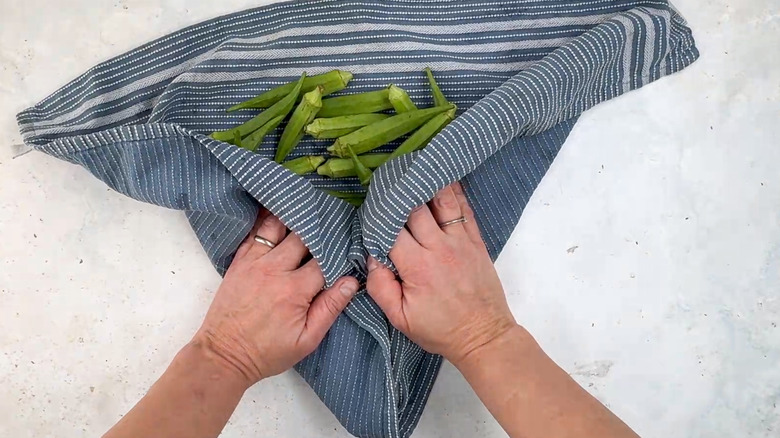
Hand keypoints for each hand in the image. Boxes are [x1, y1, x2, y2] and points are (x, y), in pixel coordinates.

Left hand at [193, 209, 358, 385]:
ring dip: (294, 220)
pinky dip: (268, 221)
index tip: (349, 247)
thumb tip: (351, 281)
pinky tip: (279, 212)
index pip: (325, 259)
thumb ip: (330, 308)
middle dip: (319, 231)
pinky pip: (255, 232)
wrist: (224, 355)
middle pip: (303, 236)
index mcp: (295, 290)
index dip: (339, 252)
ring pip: (278, 226)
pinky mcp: (239, 261)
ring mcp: (254, 262)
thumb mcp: (307, 339)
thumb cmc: (268, 352)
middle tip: (332, 224)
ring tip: (308, 213)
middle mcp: (274, 269)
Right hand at [366, 182, 517, 364]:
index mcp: (417, 267)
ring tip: (415, 166)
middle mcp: (439, 248)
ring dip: (428, 182)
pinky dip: (454, 191)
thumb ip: (381, 287)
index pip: (391, 230)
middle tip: (387, 178)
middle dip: (400, 192)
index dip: (378, 216)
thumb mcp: (401, 319)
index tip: (369, 206)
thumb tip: (372, 257)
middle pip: (415, 208)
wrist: (483, 336)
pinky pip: (465, 209)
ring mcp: (461, 242)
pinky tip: (445, 176)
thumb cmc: (440, 330)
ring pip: (443, 201)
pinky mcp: (476, 241)